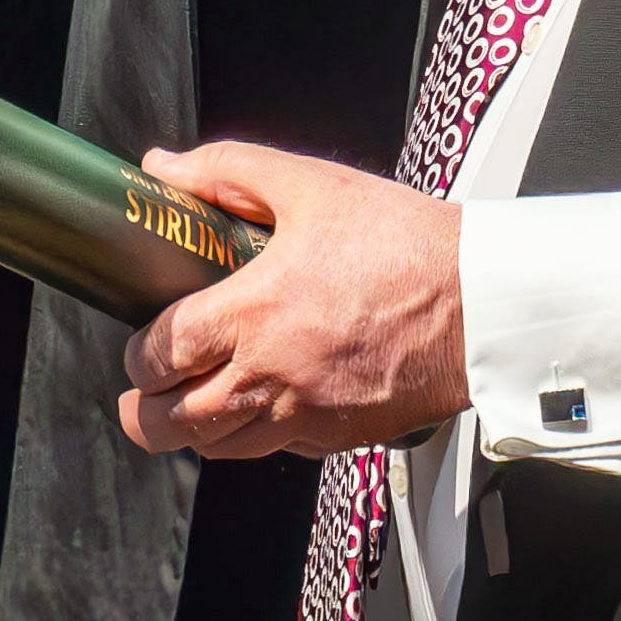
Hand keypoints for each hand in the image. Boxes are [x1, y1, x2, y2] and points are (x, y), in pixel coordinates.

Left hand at [117, 146, 465, 460]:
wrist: (484, 301)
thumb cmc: (407, 244)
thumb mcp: (311, 185)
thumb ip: (228, 171)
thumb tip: (165, 168)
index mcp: (253, 312)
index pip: (159, 353)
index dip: (136, 355)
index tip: (140, 347)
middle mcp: (271, 375)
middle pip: (171, 422)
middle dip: (143, 410)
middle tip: (144, 392)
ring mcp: (305, 415)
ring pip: (218, 448)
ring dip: (194, 430)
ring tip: (190, 406)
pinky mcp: (339, 437)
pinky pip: (276, 451)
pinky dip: (255, 435)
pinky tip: (261, 404)